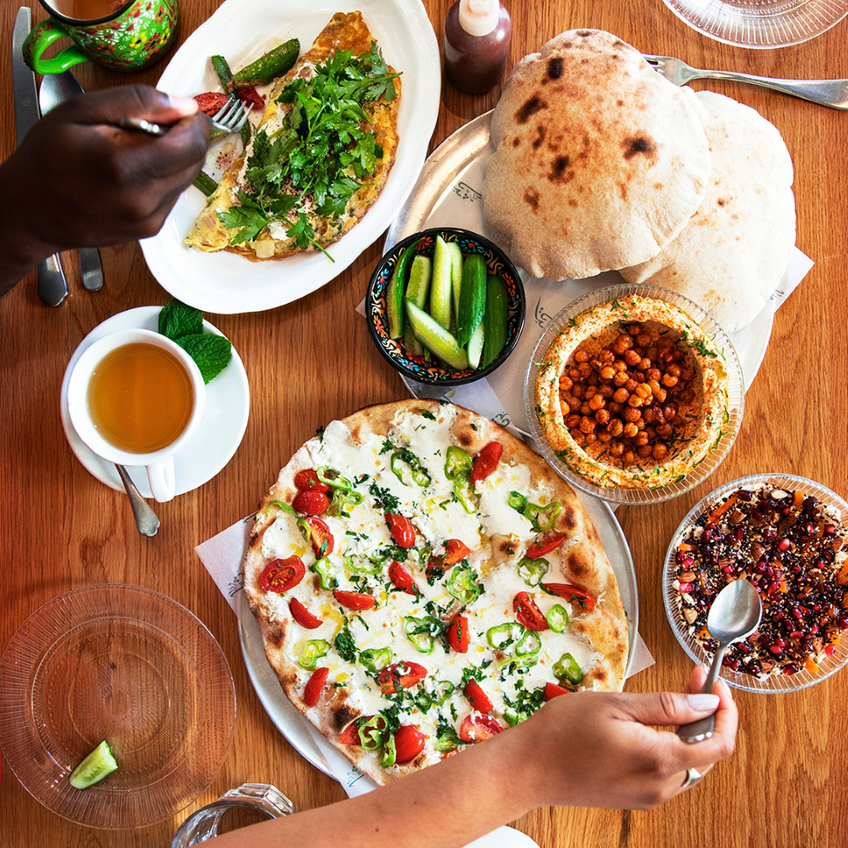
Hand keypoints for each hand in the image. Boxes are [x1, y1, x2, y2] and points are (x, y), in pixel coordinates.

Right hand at [0, 85, 207, 279]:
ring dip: (175, 158)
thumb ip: (136, 102)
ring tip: (139, 148)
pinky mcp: (150, 229)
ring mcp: (149, 218)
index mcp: (126, 166)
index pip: (191, 144)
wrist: (30, 212)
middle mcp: (144, 199)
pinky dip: (164, 178)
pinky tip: (135, 171)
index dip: (194, 123)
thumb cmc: (47, 158)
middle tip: (160, 124)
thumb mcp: (81, 111)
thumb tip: (183, 105)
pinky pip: (172, 195)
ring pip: (186, 180)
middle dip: (186, 138)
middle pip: (194, 162)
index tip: (184, 111)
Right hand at [511, 665, 737, 810]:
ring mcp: (648, 796)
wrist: (529, 769)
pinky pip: (669, 773)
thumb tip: (707, 704)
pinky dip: (673, 746)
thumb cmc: (564, 731)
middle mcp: (660, 786)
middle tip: (691, 681)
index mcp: (659, 760)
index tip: (714, 683)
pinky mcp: (635, 798)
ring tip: (674, 699)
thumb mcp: (616, 705)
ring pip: (690, 764)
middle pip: (707, 754)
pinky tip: (655, 725)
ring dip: (691, 731)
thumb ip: (667, 706)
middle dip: (708, 715)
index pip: (719, 743)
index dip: (726, 711)